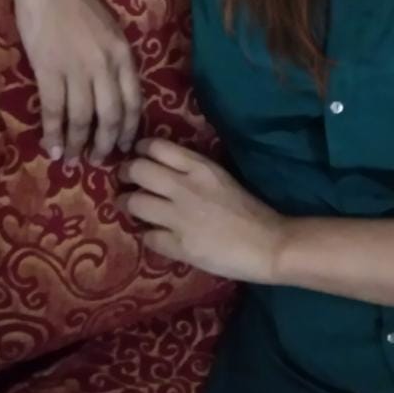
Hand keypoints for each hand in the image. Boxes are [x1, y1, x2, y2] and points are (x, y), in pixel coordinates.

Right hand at [9, 0, 142, 164]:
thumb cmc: (77, 3)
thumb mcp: (109, 30)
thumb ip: (113, 59)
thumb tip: (111, 90)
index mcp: (123, 54)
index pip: (134, 101)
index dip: (129, 128)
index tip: (125, 147)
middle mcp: (105, 65)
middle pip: (111, 115)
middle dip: (106, 143)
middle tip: (100, 161)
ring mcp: (77, 68)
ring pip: (82, 118)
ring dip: (78, 144)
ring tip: (73, 161)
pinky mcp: (49, 70)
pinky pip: (54, 109)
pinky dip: (53, 132)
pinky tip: (53, 147)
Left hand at [117, 138, 286, 282]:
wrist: (268, 243)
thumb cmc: (250, 209)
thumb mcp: (221, 178)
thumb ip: (194, 172)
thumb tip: (165, 171)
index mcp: (200, 167)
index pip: (157, 147)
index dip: (141, 150)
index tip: (137, 156)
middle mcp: (185, 187)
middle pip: (138, 170)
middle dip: (125, 174)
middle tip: (125, 180)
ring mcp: (179, 217)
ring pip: (134, 202)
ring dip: (126, 204)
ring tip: (127, 206)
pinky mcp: (177, 245)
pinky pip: (147, 236)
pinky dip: (147, 234)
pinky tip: (153, 235)